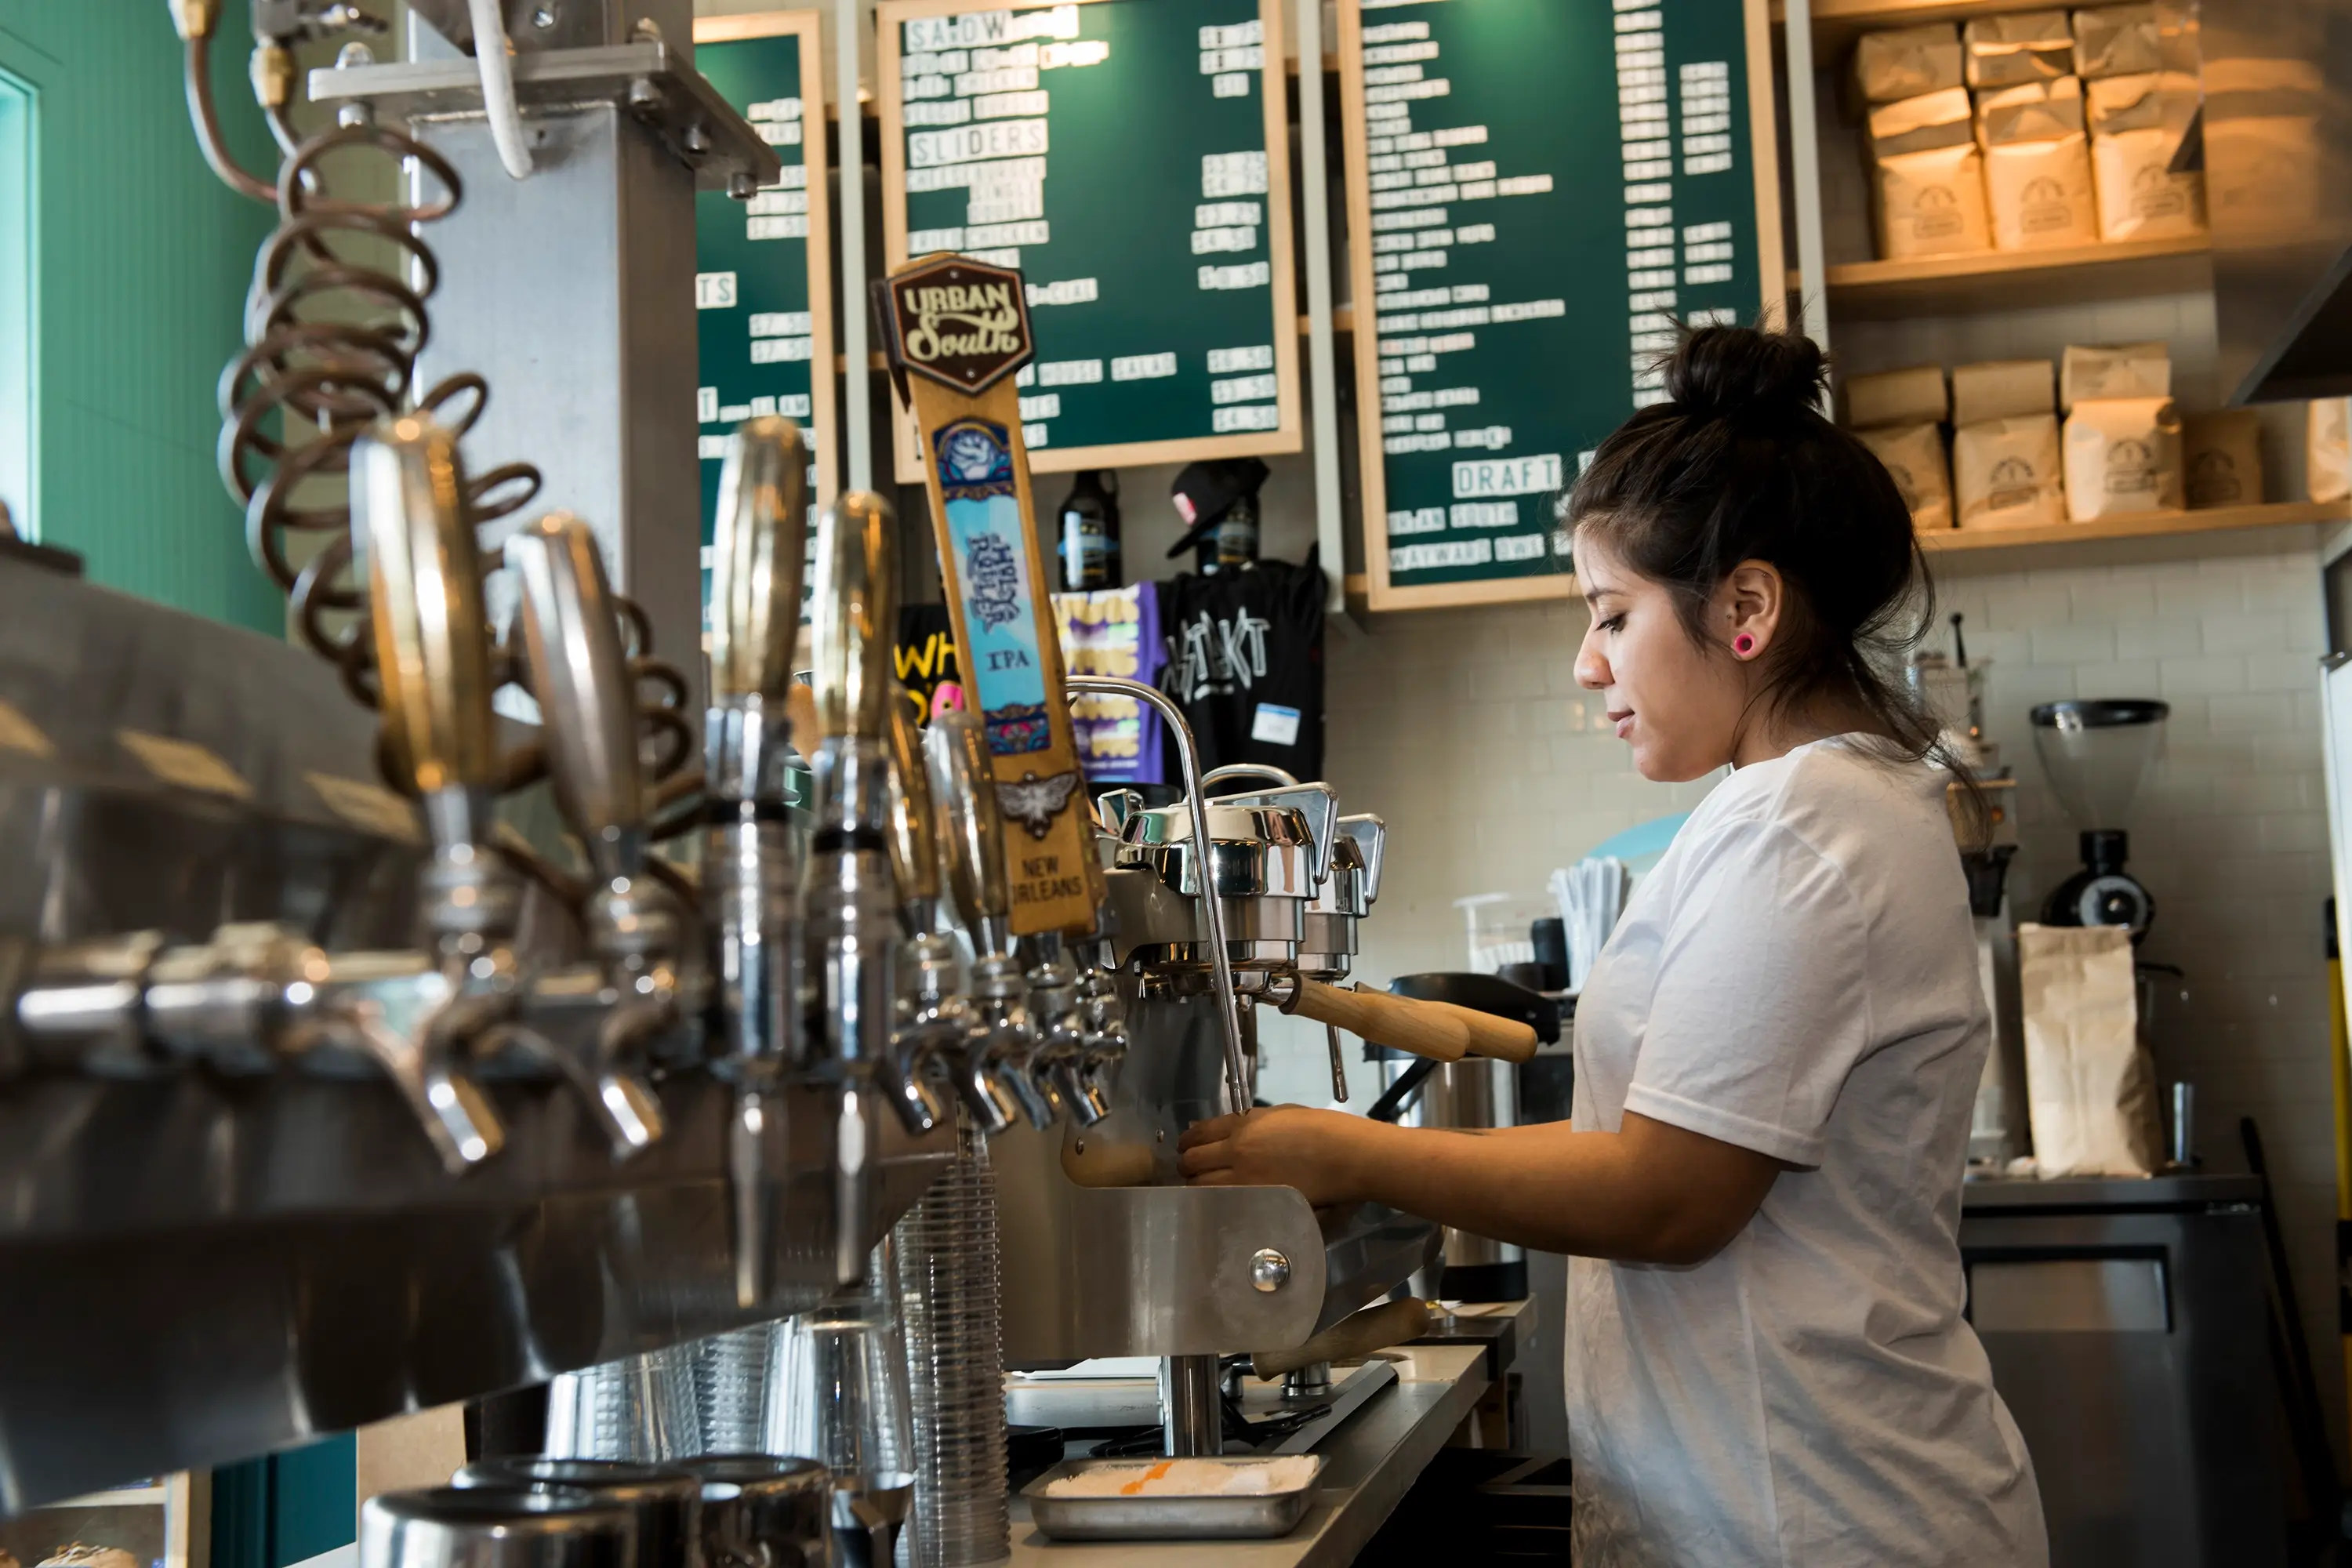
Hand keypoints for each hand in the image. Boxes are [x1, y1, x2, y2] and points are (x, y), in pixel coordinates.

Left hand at [1176, 1105, 1375, 1207]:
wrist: (1345, 1155)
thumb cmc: (1320, 1129)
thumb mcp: (1280, 1115)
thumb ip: (1249, 1123)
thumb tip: (1223, 1132)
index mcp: (1244, 1125)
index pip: (1200, 1133)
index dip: (1188, 1141)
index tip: (1185, 1146)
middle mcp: (1237, 1151)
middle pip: (1192, 1160)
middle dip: (1187, 1165)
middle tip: (1189, 1169)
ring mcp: (1244, 1180)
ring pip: (1200, 1185)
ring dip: (1195, 1185)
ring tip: (1200, 1188)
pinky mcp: (1256, 1202)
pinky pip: (1221, 1203)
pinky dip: (1212, 1202)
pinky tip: (1216, 1202)